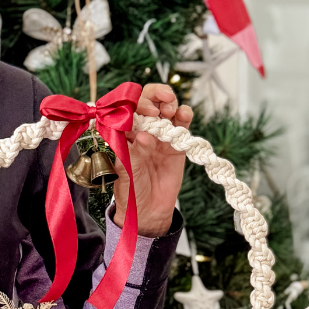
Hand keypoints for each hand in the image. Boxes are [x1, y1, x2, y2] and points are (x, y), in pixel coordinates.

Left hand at [113, 83, 191, 236]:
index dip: (137, 103)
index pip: (128, 107)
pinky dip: (184, 115)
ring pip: (166, 109)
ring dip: (170, 103)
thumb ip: (135, 153)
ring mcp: (160, 135)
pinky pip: (181, 125)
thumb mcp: (127, 172)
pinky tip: (184, 114)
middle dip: (155, 97)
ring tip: (171, 111)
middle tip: (159, 108)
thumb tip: (144, 136)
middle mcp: (142, 129)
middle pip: (148, 101)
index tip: (144, 111)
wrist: (149, 211)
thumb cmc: (130, 190)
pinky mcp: (176, 144)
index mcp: (124, 132)